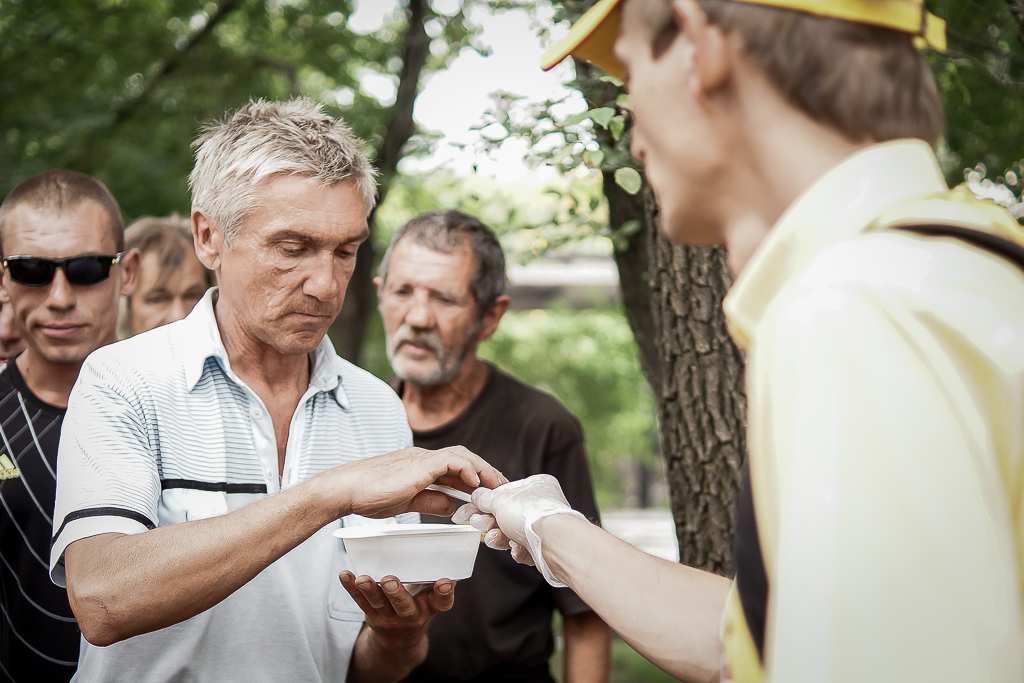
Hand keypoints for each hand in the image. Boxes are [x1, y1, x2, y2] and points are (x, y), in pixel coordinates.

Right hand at [321, 446, 506, 519]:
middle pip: (465, 458)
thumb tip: (453, 506)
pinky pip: (451, 460)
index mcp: (422, 466)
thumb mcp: (407, 501)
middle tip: (502, 489)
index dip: (477, 477)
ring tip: (496, 486)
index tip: (490, 492)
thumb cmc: (370, 495)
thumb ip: (431, 501)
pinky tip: (475, 483)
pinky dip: (466, 469)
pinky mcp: (419, 463)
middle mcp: (425, 458)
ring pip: (462, 456)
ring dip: (482, 470)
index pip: (457, 466)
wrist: (347, 488)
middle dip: (486, 472)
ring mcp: (422, 458)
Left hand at [340, 572, 454, 650]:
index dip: (444, 593)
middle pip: (404, 605)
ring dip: (369, 590)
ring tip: (362, 579)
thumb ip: (435, 580)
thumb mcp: (431, 598)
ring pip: (378, 603)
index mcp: (429, 607)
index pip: (441, 603)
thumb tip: (451, 554)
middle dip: (396, 593)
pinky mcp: (371, 615)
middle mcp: (411, 614)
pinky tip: (345, 575)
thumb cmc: (419, 606)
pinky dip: (351, 588)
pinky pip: (360, 601)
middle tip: (390, 580)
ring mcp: (389, 617)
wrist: (399, 640)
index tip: (444, 582)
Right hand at [452, 474, 587, 584]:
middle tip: (479, 524)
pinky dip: (516, 550)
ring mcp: (543, 527)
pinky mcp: (544, 548)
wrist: (554, 543)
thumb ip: (484, 498)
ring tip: (495, 538)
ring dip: (499, 537)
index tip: (466, 511)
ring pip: (512, 533)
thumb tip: (476, 496)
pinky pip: (523, 548)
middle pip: (506, 514)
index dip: (483, 502)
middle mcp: (541, 504)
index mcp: (535, 485)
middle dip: (489, 522)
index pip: (503, 493)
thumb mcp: (499, 499)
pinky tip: (516, 548)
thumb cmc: (531, 514)